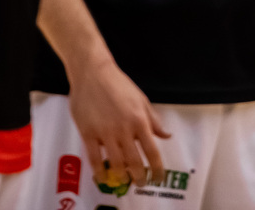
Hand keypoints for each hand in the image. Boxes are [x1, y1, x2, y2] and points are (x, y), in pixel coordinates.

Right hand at [67, 56, 169, 190]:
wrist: (93, 72)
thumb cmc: (118, 84)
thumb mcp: (141, 100)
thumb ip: (153, 120)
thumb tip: (166, 135)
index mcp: (140, 120)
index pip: (152, 151)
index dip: (157, 168)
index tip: (159, 178)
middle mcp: (124, 129)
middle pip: (134, 162)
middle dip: (140, 177)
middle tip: (141, 183)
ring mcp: (105, 132)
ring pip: (115, 163)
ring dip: (121, 177)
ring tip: (124, 181)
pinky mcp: (88, 133)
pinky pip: (94, 158)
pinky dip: (99, 171)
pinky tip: (103, 177)